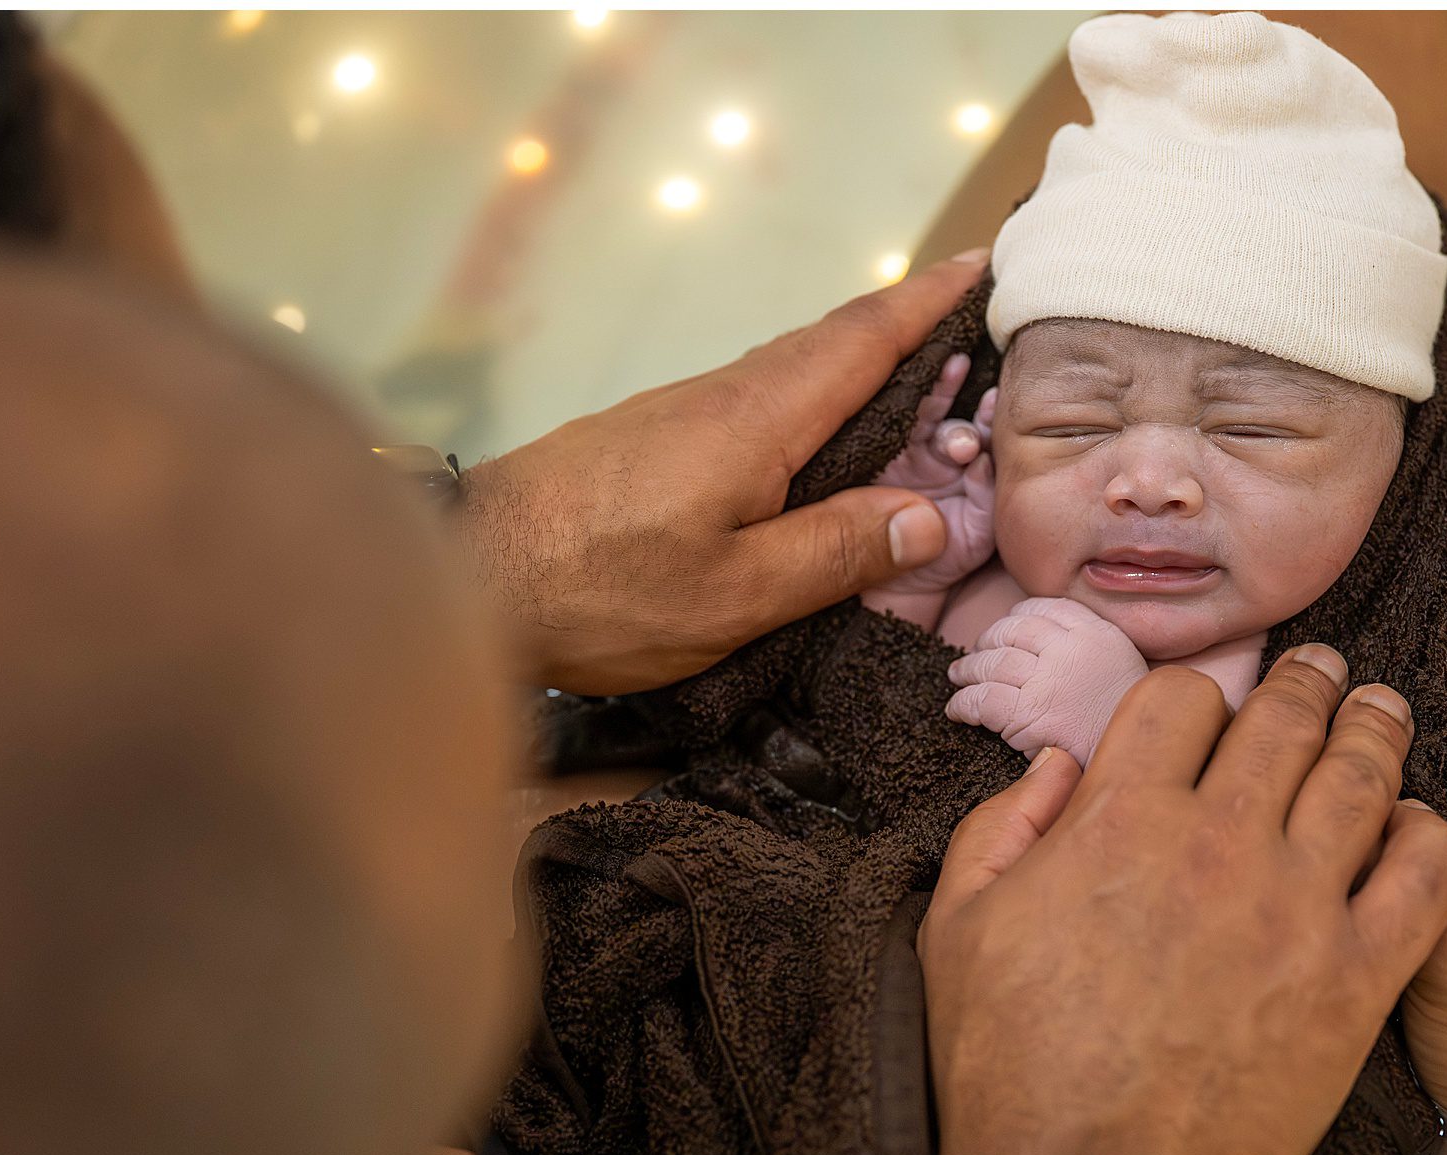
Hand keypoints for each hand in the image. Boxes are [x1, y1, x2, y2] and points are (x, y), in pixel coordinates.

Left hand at [455, 252, 989, 693]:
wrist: (465, 574)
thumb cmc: (593, 590)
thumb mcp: (734, 596)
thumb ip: (833, 553)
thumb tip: (925, 517)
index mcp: (755, 422)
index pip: (862, 341)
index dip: (927, 304)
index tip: (981, 266)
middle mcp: (722, 399)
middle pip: (830, 346)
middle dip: (905, 329)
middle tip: (970, 331)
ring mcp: (681, 416)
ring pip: (790, 376)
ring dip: (857, 369)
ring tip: (914, 390)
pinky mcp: (652, 442)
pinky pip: (754, 405)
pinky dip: (808, 406)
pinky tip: (816, 445)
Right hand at [917, 647, 1446, 1154]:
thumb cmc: (1009, 1066)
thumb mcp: (959, 926)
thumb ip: (1002, 826)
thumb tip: (1060, 768)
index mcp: (1119, 818)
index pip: (1183, 697)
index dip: (1197, 690)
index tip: (1209, 706)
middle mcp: (1216, 842)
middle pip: (1286, 717)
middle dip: (1308, 681)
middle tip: (1326, 672)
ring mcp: (1294, 908)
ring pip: (1364, 776)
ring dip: (1378, 728)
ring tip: (1383, 712)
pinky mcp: (1354, 980)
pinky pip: (1423, 877)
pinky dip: (1429, 834)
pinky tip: (1418, 826)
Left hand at [945, 595, 1147, 764]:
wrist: (1140, 760)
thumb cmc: (1128, 722)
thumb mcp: (1121, 666)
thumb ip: (1089, 649)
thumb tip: (1047, 646)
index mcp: (1097, 634)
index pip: (1044, 608)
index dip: (1016, 617)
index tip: (1005, 628)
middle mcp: (1071, 650)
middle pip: (1012, 631)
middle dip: (987, 640)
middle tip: (976, 654)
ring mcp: (1049, 680)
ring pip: (992, 662)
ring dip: (968, 669)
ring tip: (959, 676)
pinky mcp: (1029, 714)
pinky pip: (982, 699)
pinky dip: (962, 704)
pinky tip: (957, 711)